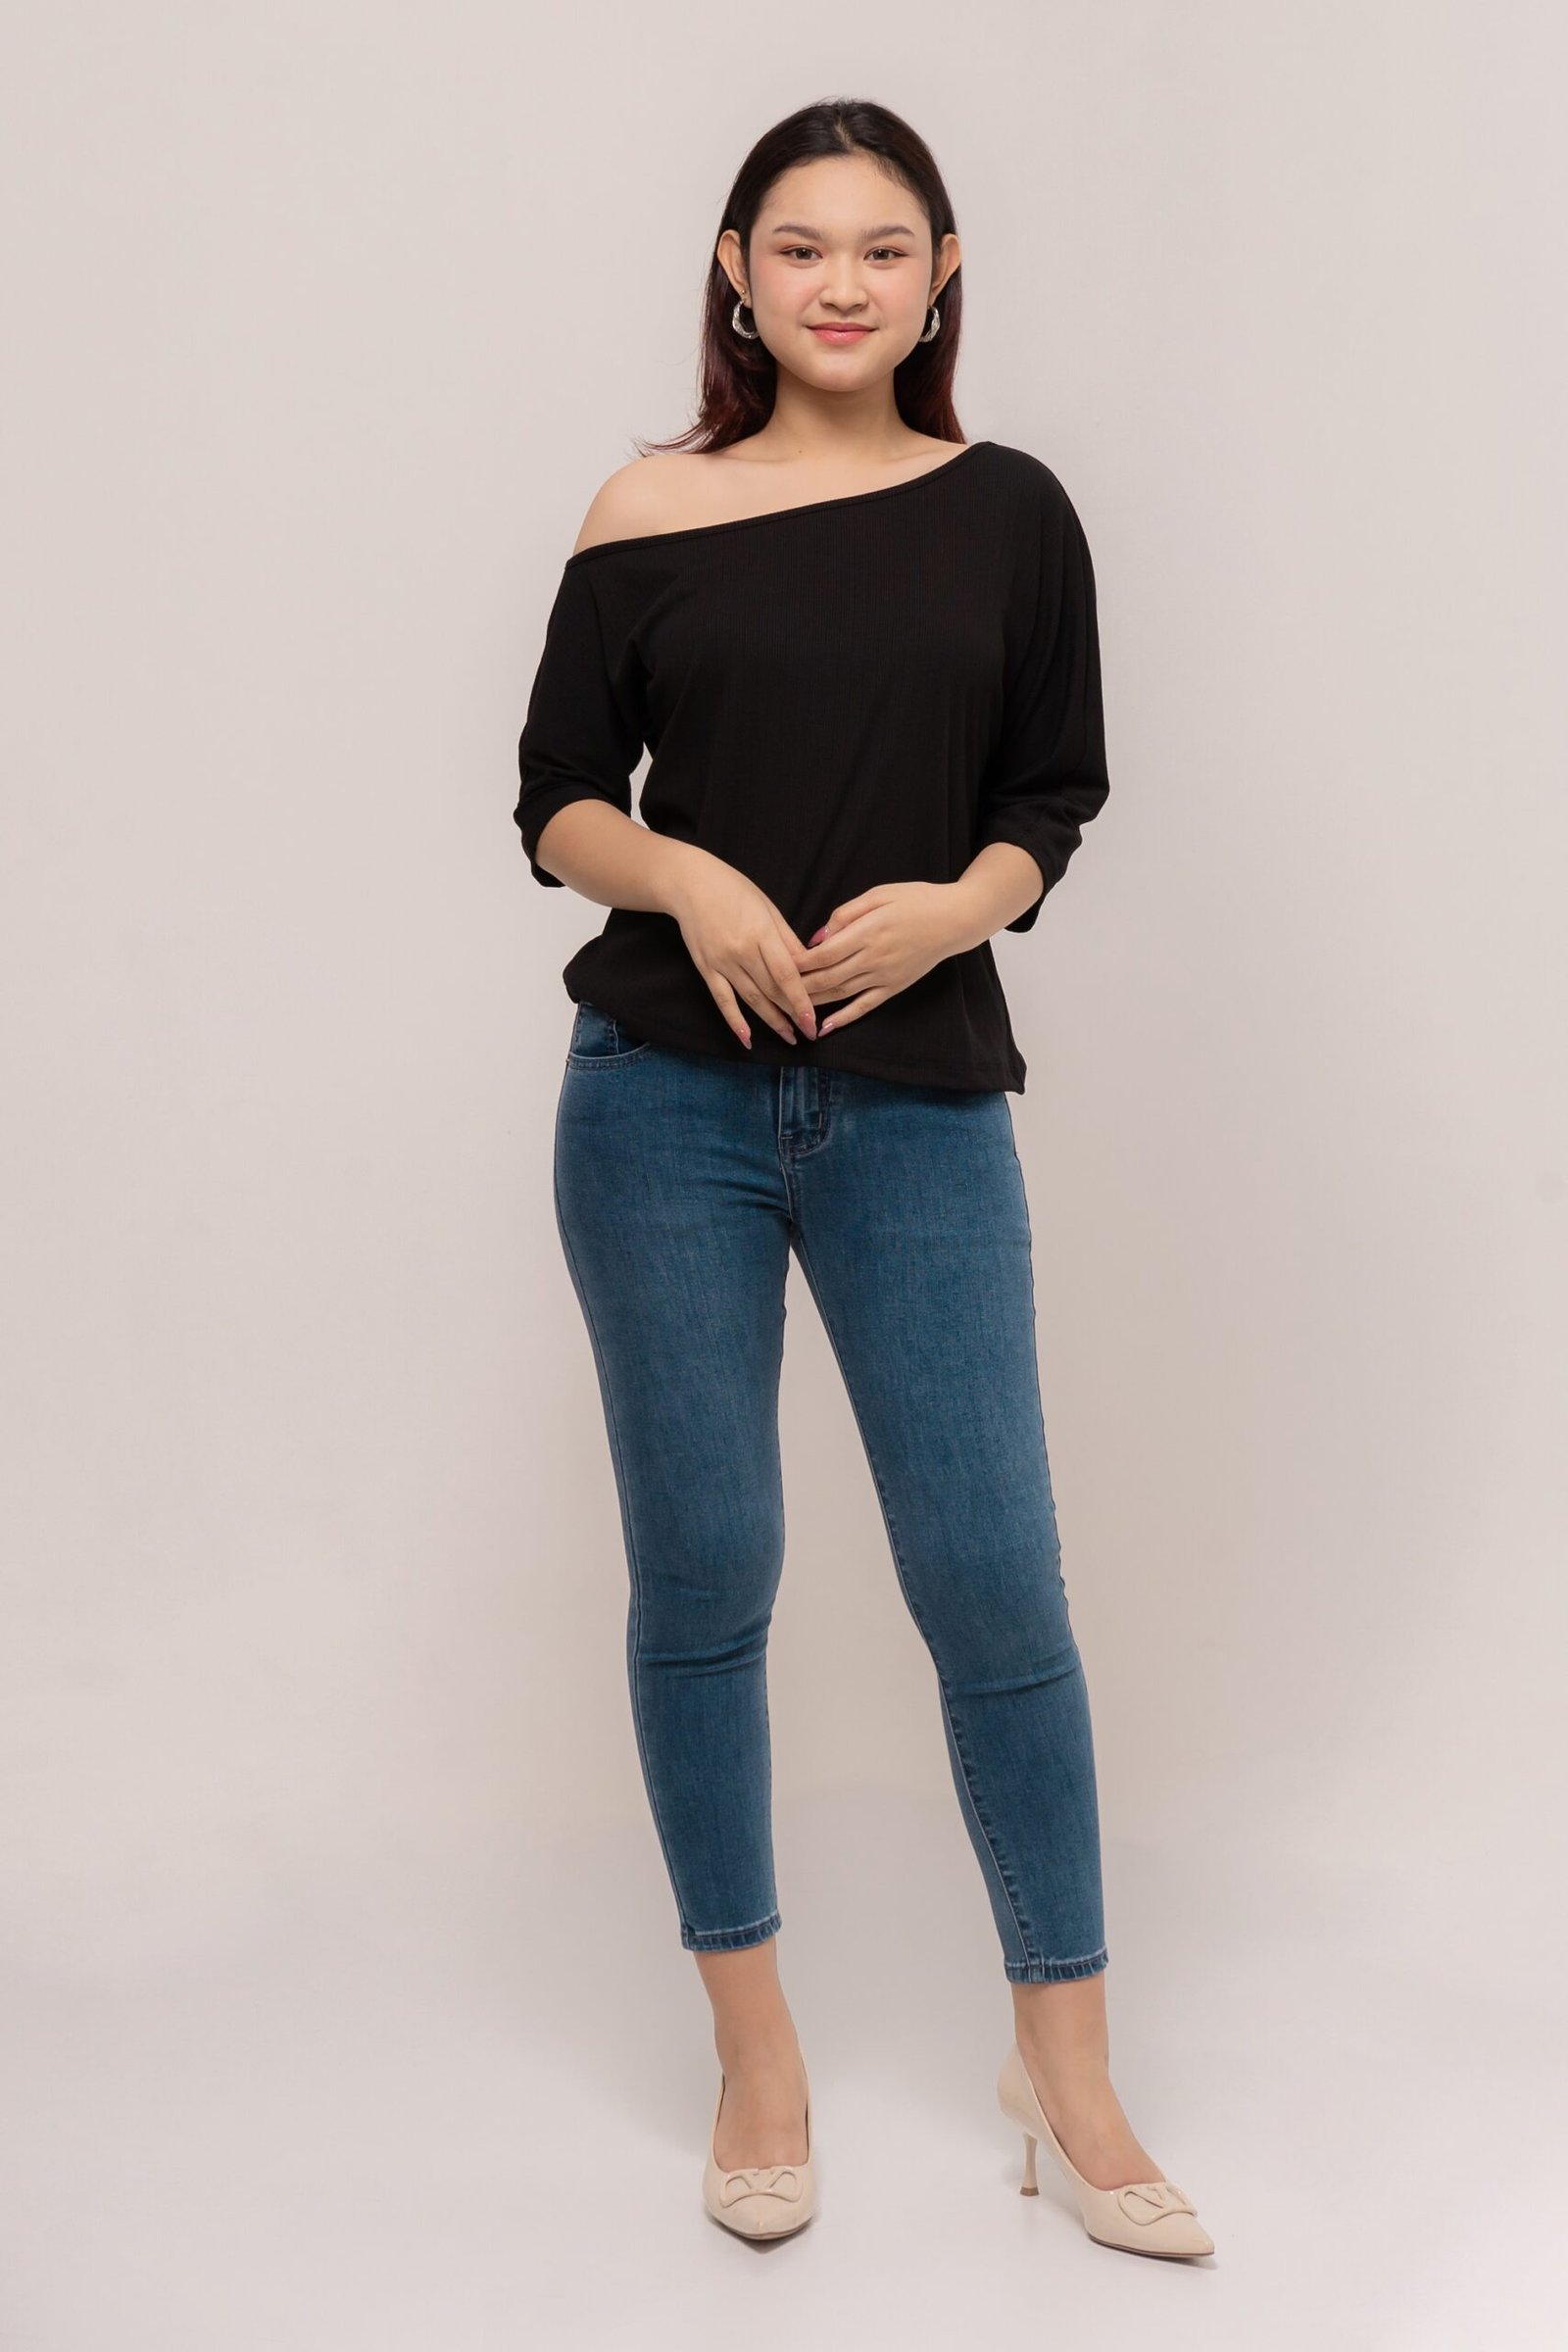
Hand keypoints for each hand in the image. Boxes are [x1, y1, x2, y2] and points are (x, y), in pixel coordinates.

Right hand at [661, 847, 820, 1046]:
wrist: (689, 884)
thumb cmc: (733, 889)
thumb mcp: (767, 907)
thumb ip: (787, 939)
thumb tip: (810, 965)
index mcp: (760, 932)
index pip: (786, 973)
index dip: (801, 1000)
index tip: (813, 1020)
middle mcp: (741, 950)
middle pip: (771, 990)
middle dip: (792, 1014)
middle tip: (809, 1033)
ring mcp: (721, 962)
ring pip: (751, 999)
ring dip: (771, 1021)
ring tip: (789, 1036)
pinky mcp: (706, 968)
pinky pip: (722, 1000)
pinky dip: (735, 1021)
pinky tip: (747, 1038)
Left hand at [794, 881, 969, 1031]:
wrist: (955, 919)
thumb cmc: (916, 900)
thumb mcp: (879, 894)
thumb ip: (846, 914)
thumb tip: (818, 937)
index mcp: (868, 932)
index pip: (823, 954)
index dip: (798, 962)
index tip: (777, 964)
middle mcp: (874, 958)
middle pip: (827, 978)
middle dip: (797, 986)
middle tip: (773, 991)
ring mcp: (885, 976)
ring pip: (841, 994)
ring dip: (813, 1003)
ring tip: (788, 1009)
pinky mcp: (894, 987)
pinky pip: (865, 1006)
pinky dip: (844, 1018)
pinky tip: (825, 1028)